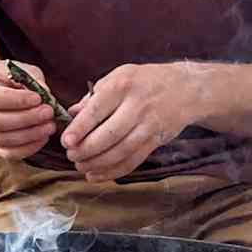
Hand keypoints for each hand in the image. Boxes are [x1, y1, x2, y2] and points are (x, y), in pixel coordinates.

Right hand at [0, 60, 57, 158]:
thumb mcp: (10, 68)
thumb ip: (29, 76)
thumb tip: (45, 93)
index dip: (17, 101)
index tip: (39, 98)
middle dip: (27, 119)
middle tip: (48, 113)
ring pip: (3, 140)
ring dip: (30, 135)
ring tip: (49, 125)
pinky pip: (6, 153)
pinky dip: (27, 148)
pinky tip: (41, 138)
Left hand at [62, 62, 198, 180]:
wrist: (185, 89)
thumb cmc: (144, 81)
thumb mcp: (118, 77)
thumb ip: (93, 96)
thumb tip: (71, 114)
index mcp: (122, 85)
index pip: (96, 110)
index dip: (79, 129)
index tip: (66, 141)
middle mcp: (137, 105)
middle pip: (108, 135)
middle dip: (86, 150)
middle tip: (71, 155)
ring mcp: (149, 125)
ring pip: (120, 151)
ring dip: (97, 163)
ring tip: (80, 166)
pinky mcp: (156, 141)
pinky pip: (133, 160)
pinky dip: (113, 172)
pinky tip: (96, 175)